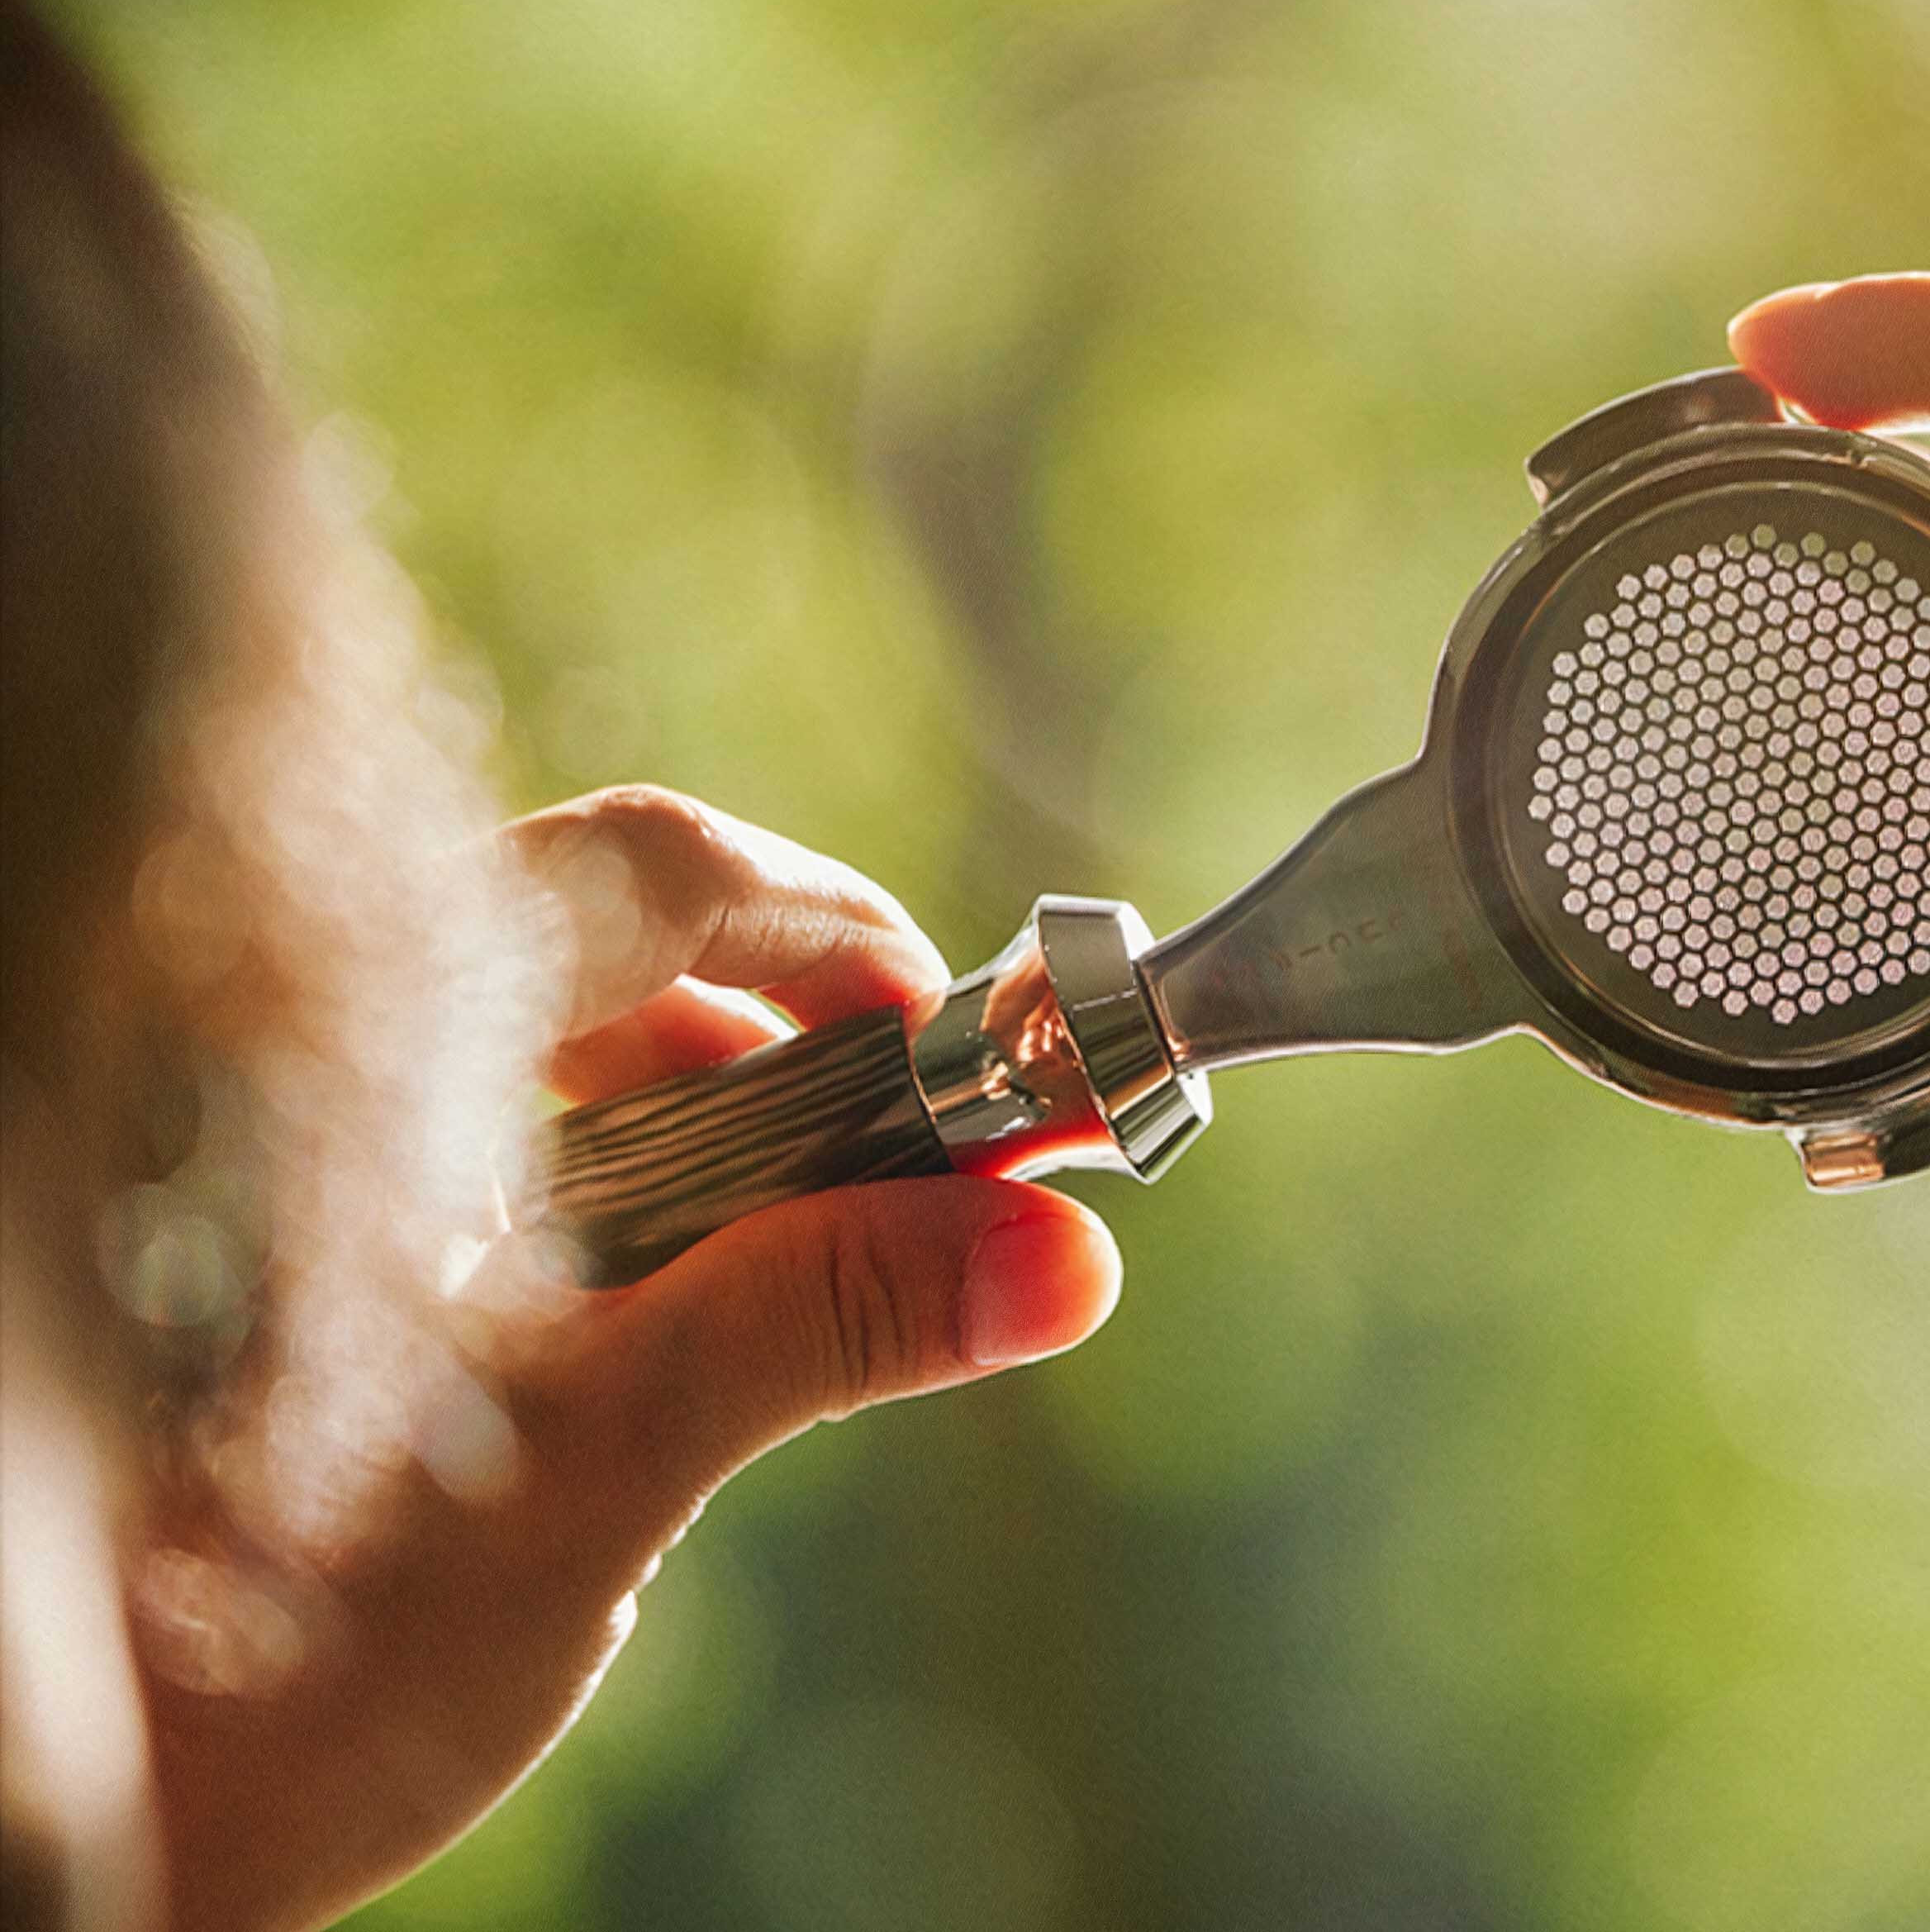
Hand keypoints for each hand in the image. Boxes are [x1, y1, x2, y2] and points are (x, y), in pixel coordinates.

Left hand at [143, 787, 1121, 1930]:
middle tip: (910, 1150)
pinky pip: (497, 1121)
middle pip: (611, 934)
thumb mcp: (594, 1472)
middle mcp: (321, 1048)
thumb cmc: (276, 1661)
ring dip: (714, 1109)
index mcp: (365, 1051)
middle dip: (793, 1030)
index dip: (829, 923)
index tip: (956, 1029)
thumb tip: (1059, 1255)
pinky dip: (620, 1169)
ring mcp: (301, 1132)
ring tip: (805, 1228)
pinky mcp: (305, 1216)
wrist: (75, 1829)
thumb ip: (825, 1324)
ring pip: (557, 1032)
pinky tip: (667, 1280)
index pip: (648, 871)